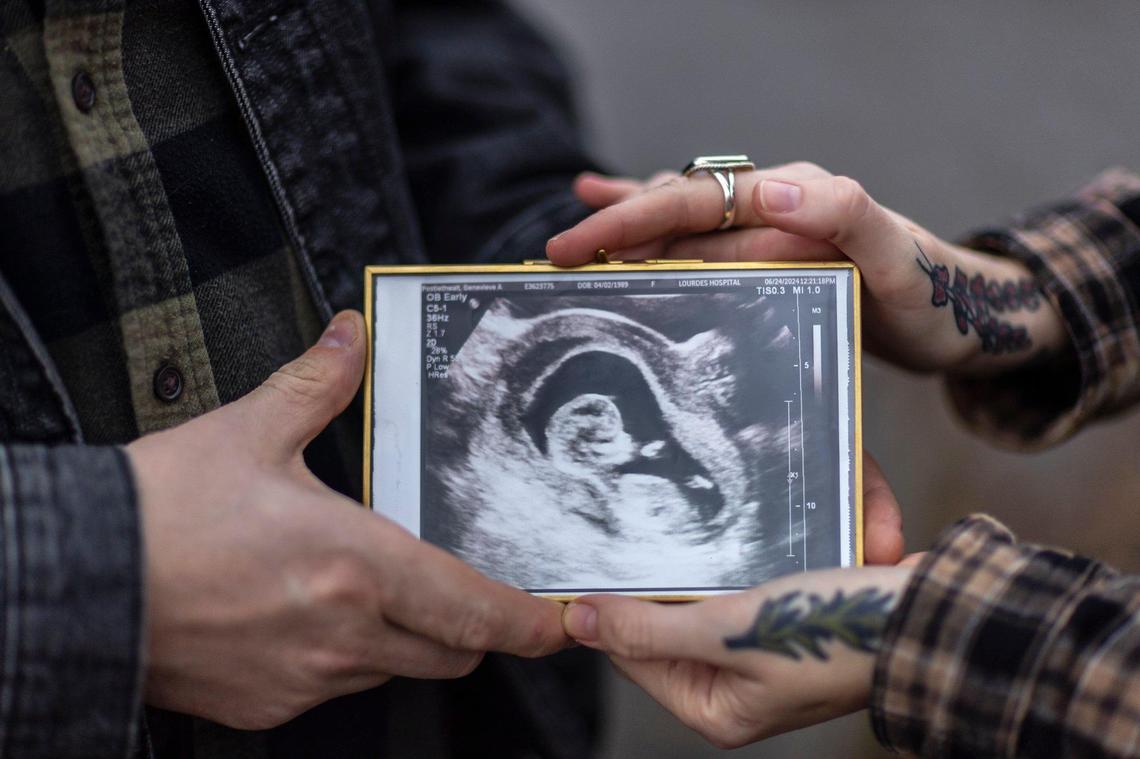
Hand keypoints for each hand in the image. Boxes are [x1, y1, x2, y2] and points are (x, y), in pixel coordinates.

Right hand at [128, 311, 568, 729]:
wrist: (78, 578)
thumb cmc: (163, 509)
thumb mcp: (249, 431)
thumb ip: (318, 384)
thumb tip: (349, 337)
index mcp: (359, 566)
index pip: (477, 611)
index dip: (531, 623)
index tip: (562, 623)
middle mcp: (344, 634)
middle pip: (452, 653)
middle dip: (473, 627)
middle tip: (470, 593)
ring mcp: (304, 680)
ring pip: (394, 670)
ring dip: (406, 639)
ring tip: (374, 591)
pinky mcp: (265, 706)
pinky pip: (332, 688)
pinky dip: (343, 658)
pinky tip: (309, 616)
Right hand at [549, 164, 1068, 373]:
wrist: (961, 315)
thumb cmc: (929, 296)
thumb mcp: (898, 261)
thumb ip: (843, 216)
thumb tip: (766, 191)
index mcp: (790, 198)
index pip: (694, 199)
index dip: (632, 218)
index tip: (579, 245)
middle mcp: (771, 205)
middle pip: (675, 208)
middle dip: (612, 227)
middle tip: (556, 255)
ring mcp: (768, 231)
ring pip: (680, 221)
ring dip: (627, 228)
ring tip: (573, 239)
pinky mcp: (769, 258)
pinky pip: (704, 241)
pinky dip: (659, 230)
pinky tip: (620, 214)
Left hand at [563, 565, 913, 748]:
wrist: (928, 617)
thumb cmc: (835, 636)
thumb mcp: (729, 633)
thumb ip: (650, 629)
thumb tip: (579, 621)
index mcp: (716, 710)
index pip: (632, 655)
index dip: (614, 609)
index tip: (598, 559)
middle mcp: (734, 689)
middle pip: (666, 626)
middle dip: (667, 581)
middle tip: (660, 536)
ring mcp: (759, 654)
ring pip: (701, 599)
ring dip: (702, 567)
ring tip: (704, 539)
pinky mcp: (784, 621)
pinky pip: (739, 586)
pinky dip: (737, 564)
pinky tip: (739, 541)